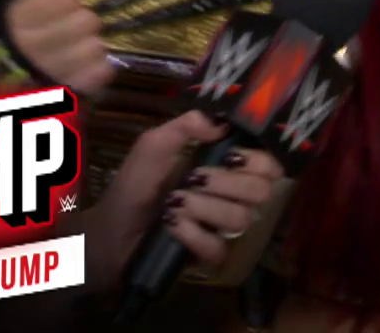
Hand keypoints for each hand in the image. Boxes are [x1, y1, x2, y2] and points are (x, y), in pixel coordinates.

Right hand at [7, 0, 112, 94]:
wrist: (7, 90)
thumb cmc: (19, 42)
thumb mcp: (26, 8)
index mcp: (19, 23)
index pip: (62, 0)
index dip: (65, 3)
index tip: (57, 10)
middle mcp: (35, 47)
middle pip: (87, 21)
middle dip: (81, 25)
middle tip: (68, 33)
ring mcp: (54, 72)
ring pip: (96, 47)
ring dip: (89, 49)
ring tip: (73, 54)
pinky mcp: (74, 91)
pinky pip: (102, 71)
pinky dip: (96, 70)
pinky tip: (81, 71)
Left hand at [85, 111, 284, 293]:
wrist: (109, 231)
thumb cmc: (134, 185)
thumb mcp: (154, 145)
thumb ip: (185, 126)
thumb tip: (220, 123)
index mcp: (227, 168)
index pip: (270, 164)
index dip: (260, 160)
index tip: (232, 155)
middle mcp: (233, 197)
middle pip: (262, 190)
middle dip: (228, 182)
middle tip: (195, 178)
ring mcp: (223, 228)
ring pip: (240, 218)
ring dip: (204, 207)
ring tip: (174, 203)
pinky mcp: (210, 255)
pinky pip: (218, 246)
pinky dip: (191, 233)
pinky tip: (171, 226)